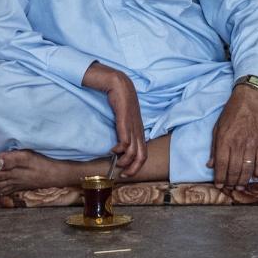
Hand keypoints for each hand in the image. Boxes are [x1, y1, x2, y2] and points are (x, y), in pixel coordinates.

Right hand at [83, 63, 146, 177]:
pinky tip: (113, 149)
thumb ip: (125, 130)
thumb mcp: (125, 118)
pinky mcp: (125, 119)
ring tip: (117, 163)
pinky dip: (120, 148)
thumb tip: (120, 146)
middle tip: (123, 175)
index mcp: (139, 130)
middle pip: (142, 155)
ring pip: (134, 150)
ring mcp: (132, 125)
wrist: (119, 82)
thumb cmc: (120, 100)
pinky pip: (125, 139)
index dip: (137, 167)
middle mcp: (138, 129)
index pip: (144, 154)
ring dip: (125, 160)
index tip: (127, 173)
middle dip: (133, 169)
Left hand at [207, 87, 257, 187]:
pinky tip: (255, 177)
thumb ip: (214, 148)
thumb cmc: (230, 114)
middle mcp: (238, 143)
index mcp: (224, 139)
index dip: (220, 177)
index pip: (222, 164)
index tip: (219, 185)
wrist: (249, 101)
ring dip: (243, 180)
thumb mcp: (217, 128)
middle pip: (234, 169)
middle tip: (230, 188)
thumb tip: (210, 165)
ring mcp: (251, 143)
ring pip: (248, 168)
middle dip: (231, 182)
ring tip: (240, 186)